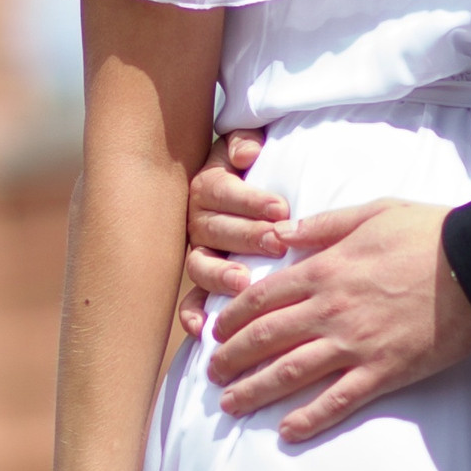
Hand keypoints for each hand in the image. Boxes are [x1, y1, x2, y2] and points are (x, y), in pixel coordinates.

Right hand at [178, 128, 289, 341]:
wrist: (252, 184)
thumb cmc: (256, 166)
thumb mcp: (248, 145)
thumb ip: (244, 142)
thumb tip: (245, 154)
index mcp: (208, 186)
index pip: (220, 190)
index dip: (248, 200)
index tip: (280, 207)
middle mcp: (198, 220)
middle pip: (213, 229)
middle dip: (245, 236)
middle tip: (276, 242)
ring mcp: (199, 252)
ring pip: (200, 265)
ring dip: (219, 275)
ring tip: (243, 282)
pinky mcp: (204, 281)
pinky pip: (190, 300)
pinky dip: (192, 314)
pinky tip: (202, 329)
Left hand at [206, 199, 470, 442]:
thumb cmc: (430, 233)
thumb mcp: (372, 212)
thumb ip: (321, 225)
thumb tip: (280, 232)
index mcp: (324, 270)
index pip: (261, 298)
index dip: (231, 318)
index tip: (214, 331)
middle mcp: (330, 310)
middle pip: (264, 339)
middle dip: (230, 358)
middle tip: (212, 373)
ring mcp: (354, 344)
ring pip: (289, 373)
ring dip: (254, 391)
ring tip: (230, 405)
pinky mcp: (383, 372)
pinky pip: (337, 400)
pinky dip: (309, 419)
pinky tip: (288, 431)